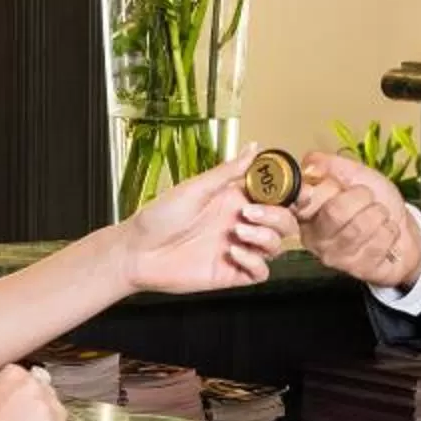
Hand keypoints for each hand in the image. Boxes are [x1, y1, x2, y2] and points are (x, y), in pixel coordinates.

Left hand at [112, 151, 293, 295]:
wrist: (137, 252)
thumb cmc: (158, 217)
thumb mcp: (195, 188)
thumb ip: (228, 171)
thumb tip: (254, 147)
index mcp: (235, 200)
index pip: (274, 195)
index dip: (283, 193)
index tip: (281, 190)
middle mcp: (241, 223)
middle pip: (283, 222)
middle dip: (275, 217)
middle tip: (249, 214)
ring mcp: (239, 249)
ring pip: (276, 247)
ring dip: (264, 238)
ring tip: (237, 233)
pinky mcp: (232, 273)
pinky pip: (260, 272)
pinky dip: (254, 262)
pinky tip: (233, 253)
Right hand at [294, 152, 420, 290]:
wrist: (403, 227)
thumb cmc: (375, 201)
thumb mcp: (353, 173)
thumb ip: (328, 165)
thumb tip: (309, 167)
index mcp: (305, 211)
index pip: (303, 197)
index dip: (325, 189)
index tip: (336, 186)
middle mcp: (314, 237)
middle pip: (335, 211)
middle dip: (361, 198)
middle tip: (367, 198)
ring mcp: (335, 256)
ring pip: (359, 228)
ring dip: (378, 215)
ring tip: (378, 215)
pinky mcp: (356, 270)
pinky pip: (377, 244)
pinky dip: (389, 231)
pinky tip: (385, 232)